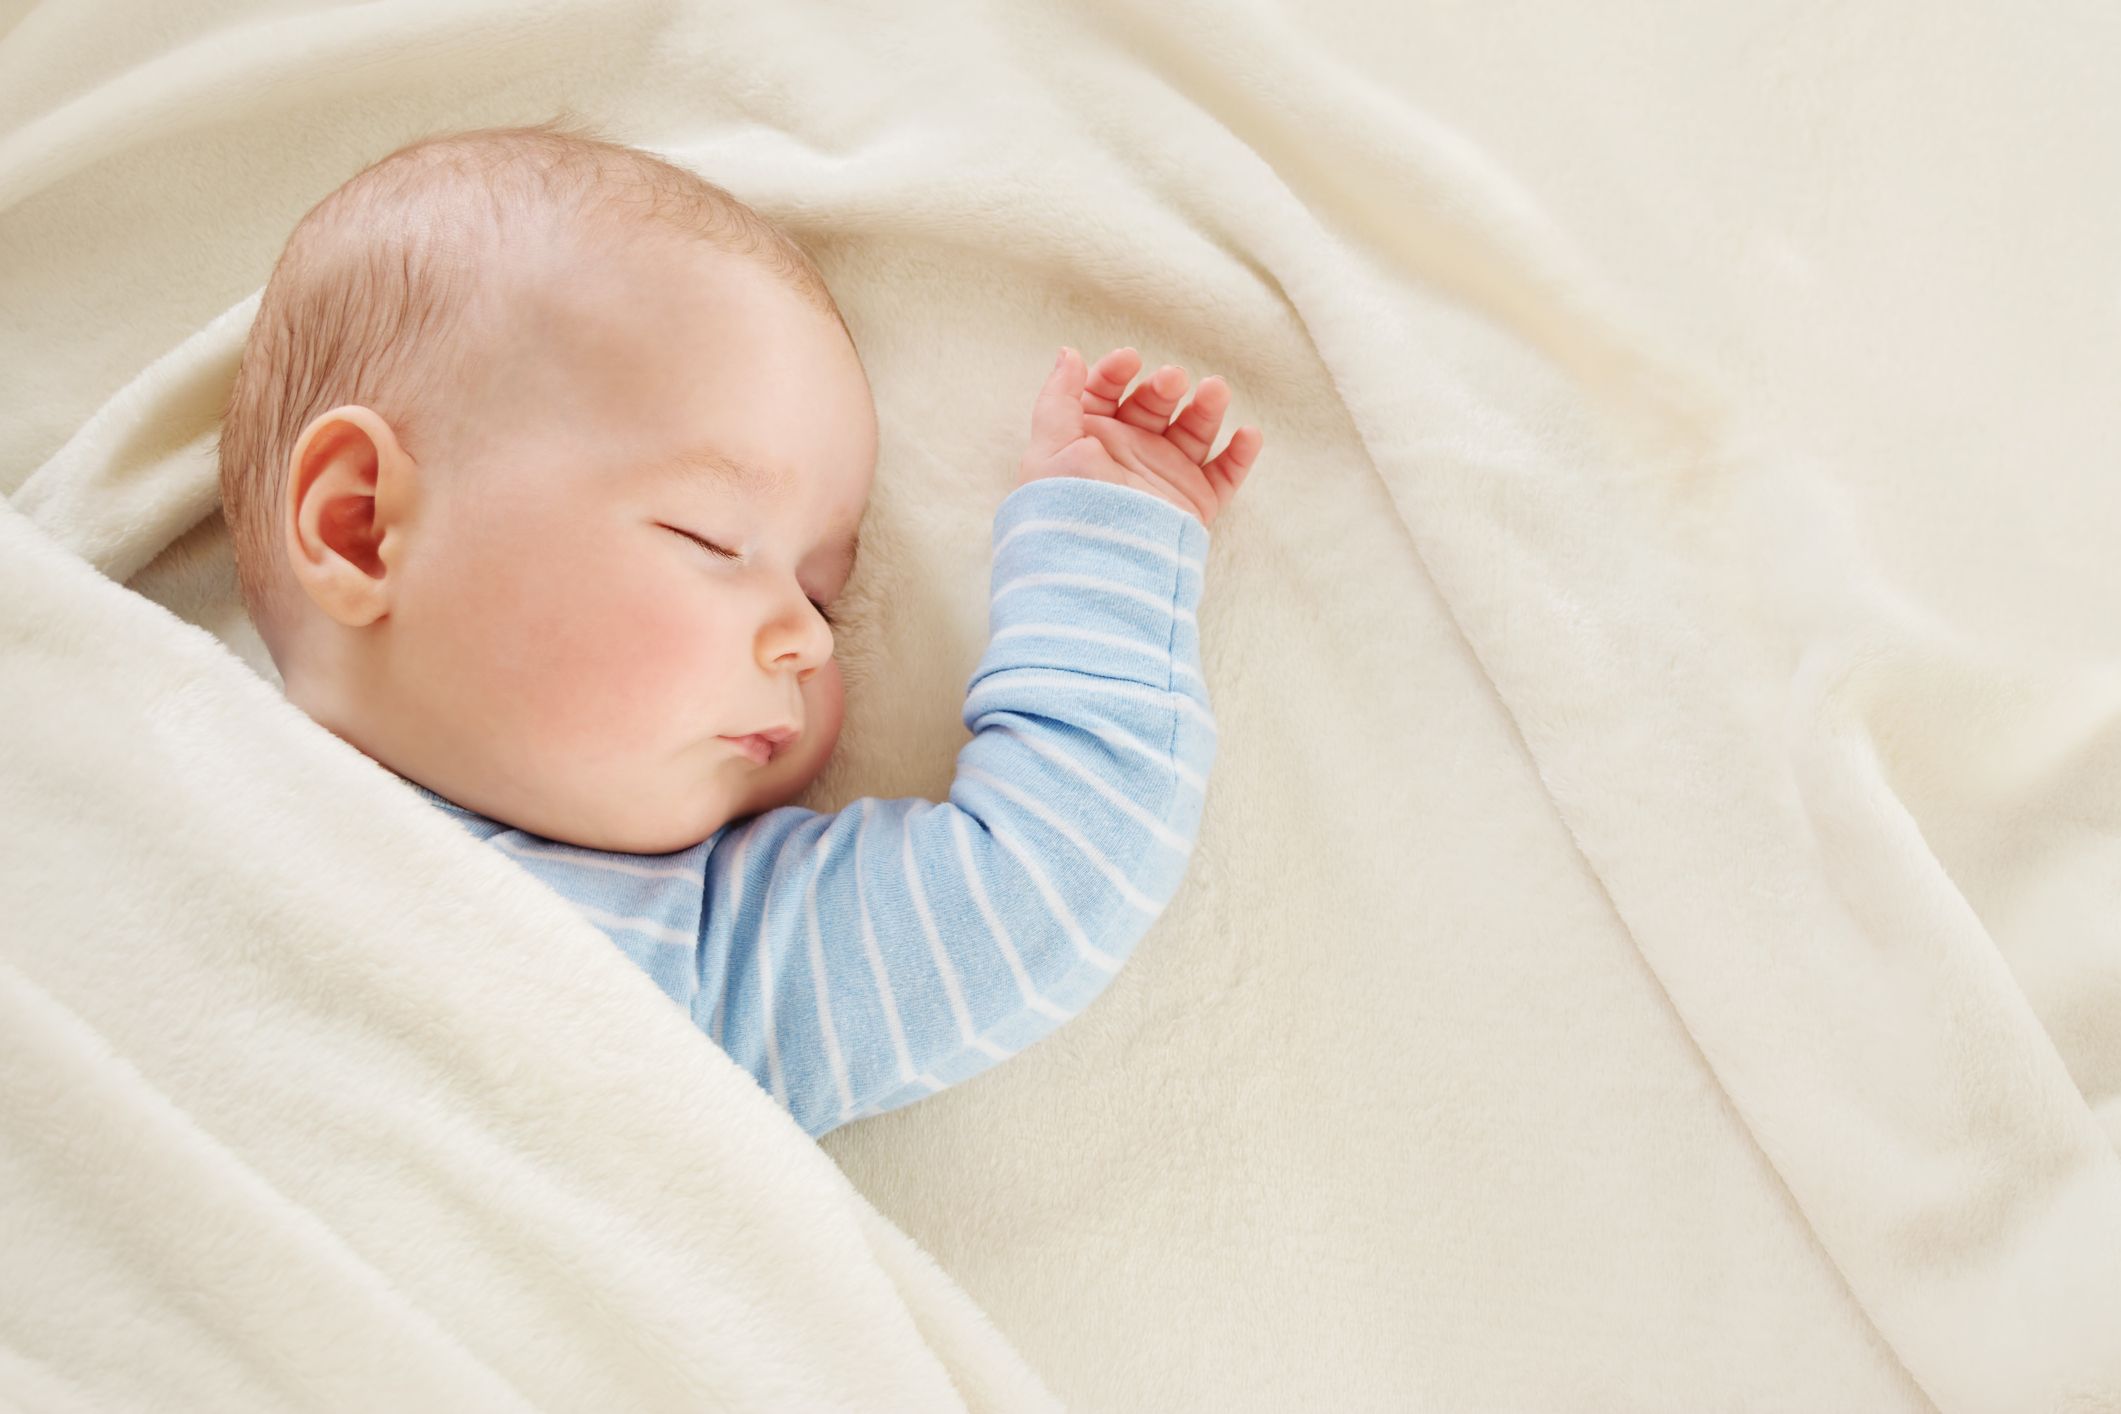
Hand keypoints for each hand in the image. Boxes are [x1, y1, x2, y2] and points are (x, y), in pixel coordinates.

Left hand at [1016, 346, 1262, 528]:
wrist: (1096, 566)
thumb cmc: (1065, 509)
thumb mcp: (1049, 448)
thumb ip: (1059, 399)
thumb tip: (1068, 354)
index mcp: (1089, 440)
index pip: (1105, 393)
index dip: (1116, 371)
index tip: (1130, 360)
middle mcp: (1128, 456)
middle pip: (1152, 406)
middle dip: (1163, 387)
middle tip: (1173, 380)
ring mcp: (1163, 479)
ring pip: (1192, 432)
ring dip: (1207, 408)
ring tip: (1216, 391)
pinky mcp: (1192, 504)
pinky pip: (1224, 476)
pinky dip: (1240, 455)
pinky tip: (1249, 434)